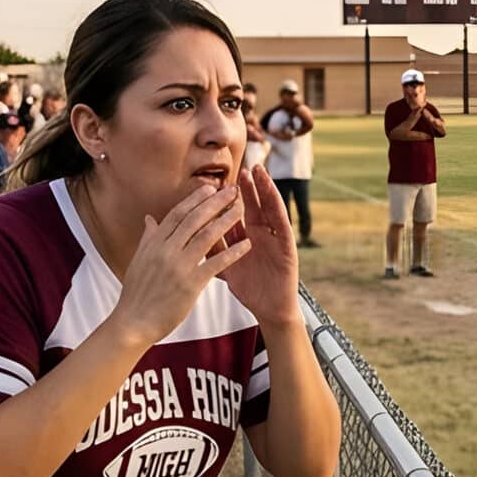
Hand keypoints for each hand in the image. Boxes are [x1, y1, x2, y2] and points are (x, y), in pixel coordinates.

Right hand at [105, 178, 250, 345]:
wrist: (133, 322)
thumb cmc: (137, 294)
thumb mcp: (139, 261)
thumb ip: (148, 238)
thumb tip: (149, 218)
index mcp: (154, 243)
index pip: (177, 214)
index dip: (195, 200)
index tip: (210, 188)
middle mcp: (166, 250)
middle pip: (194, 219)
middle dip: (215, 202)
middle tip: (232, 190)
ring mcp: (178, 265)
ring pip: (207, 236)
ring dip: (226, 220)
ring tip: (242, 209)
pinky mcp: (190, 283)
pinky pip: (216, 263)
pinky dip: (232, 252)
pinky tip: (247, 245)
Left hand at [216, 165, 301, 322]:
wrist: (269, 309)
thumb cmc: (249, 289)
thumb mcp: (225, 266)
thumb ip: (211, 250)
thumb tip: (189, 239)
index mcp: (244, 238)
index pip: (234, 212)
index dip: (226, 197)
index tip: (215, 180)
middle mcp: (260, 235)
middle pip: (252, 206)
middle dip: (246, 187)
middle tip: (239, 167)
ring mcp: (275, 239)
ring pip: (268, 209)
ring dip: (264, 190)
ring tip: (258, 172)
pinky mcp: (287, 247)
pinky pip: (282, 225)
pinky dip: (278, 210)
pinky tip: (274, 197)